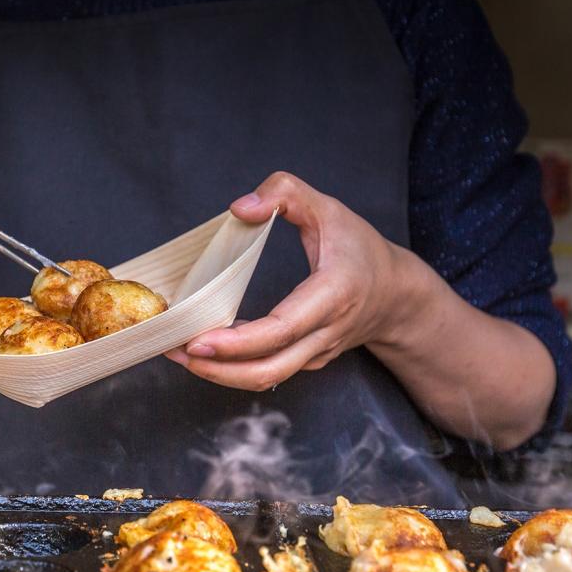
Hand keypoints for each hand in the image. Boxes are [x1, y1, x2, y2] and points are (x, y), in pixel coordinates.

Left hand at [167, 171, 419, 390]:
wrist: (395, 294)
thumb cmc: (359, 249)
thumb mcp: (328, 208)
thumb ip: (285, 193)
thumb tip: (240, 208)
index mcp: (334, 294)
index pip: (283, 329)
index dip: (239, 342)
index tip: (198, 339)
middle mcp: (326, 332)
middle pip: (270, 369)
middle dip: (218, 368)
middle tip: (175, 350)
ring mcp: (316, 353)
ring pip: (267, 379)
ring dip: (219, 374)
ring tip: (178, 353)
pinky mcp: (306, 362)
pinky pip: (268, 372)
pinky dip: (233, 368)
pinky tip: (204, 352)